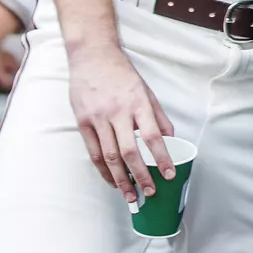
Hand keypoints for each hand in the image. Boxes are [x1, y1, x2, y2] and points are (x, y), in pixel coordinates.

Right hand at [67, 44, 174, 203]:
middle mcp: (117, 112)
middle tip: (149, 193)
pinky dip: (103, 170)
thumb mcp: (147, 92)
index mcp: (138, 104)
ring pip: (109, 156)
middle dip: (140, 176)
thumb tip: (170, 141)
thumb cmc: (122, 75)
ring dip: (120, 179)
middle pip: (129, 152)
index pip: (153, 136)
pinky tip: (112, 180)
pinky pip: (93, 152)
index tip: (169, 175)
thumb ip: (159, 117)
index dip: (162, 158)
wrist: (92, 57)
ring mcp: (98, 118)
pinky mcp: (82, 122)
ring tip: (130, 195)